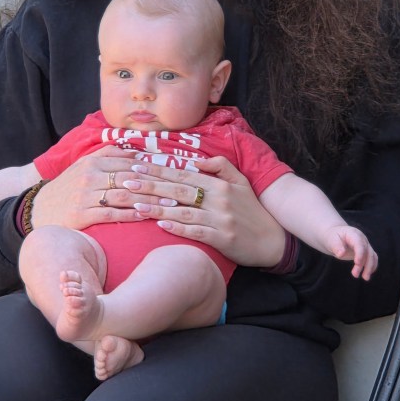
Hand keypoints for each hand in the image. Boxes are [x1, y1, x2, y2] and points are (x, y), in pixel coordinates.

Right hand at [29, 146, 162, 231]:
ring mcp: (85, 195)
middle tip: (179, 188)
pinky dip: (131, 214)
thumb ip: (108, 156)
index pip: (130, 162)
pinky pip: (111, 213)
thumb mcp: (84, 167)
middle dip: (158, 183)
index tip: (174, 171)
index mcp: (92, 162)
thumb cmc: (68, 188)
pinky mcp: (81, 215)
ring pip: (124, 195)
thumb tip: (137, 150)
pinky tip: (146, 216)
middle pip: (131, 177)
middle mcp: (89, 176)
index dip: (154, 167)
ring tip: (170, 203)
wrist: (38, 210)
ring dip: (150, 200)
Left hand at [121, 155, 286, 268]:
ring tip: (135, 204)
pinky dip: (177, 228)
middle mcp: (219, 200)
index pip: (183, 174)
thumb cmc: (252, 210)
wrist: (273, 240)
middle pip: (178, 191)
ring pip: (183, 211)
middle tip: (127, 182)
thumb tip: (196, 160)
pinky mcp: (222, 239)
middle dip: (150, 185)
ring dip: (157, 207)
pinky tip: (159, 224)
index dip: (159, 170)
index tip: (137, 165)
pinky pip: (195, 232)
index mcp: (220, 184)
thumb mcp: (240, 182)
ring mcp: (220, 220)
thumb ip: (220, 166)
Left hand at [324, 225, 376, 280]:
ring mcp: (365, 245)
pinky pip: (372, 259)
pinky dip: (372, 267)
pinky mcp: (365, 252)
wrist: (335, 235)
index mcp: (354, 234)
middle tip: (355, 274)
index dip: (360, 254)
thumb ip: (336, 246)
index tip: (357, 263)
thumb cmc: (332, 237)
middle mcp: (362, 239)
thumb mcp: (331, 240)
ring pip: (372, 256)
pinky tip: (367, 274)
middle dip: (365, 264)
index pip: (360, 244)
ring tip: (365, 278)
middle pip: (368, 252)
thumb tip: (341, 254)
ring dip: (370, 267)